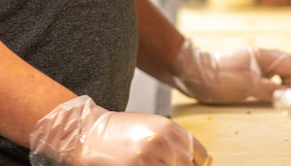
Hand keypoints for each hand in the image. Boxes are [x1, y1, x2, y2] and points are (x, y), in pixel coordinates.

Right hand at [29, 95, 210, 165]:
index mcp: (170, 128)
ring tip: (147, 163)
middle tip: (159, 163)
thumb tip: (198, 162)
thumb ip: (173, 144)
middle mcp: (165, 142)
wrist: (87, 132)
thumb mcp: (149, 129)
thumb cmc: (118, 132)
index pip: (203, 158)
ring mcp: (153, 158)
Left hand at [171, 39, 290, 103]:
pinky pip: (265, 80)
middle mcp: (259, 58)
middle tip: (281, 99)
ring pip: (276, 75)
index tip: (286, 94)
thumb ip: (271, 89)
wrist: (195, 76)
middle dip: (288, 84)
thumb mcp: (248, 86)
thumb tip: (290, 95)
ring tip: (271, 100)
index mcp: (261, 56)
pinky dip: (268, 90)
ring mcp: (252, 66)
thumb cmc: (220, 78)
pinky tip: (260, 98)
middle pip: (286, 68)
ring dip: (278, 88)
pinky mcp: (245, 74)